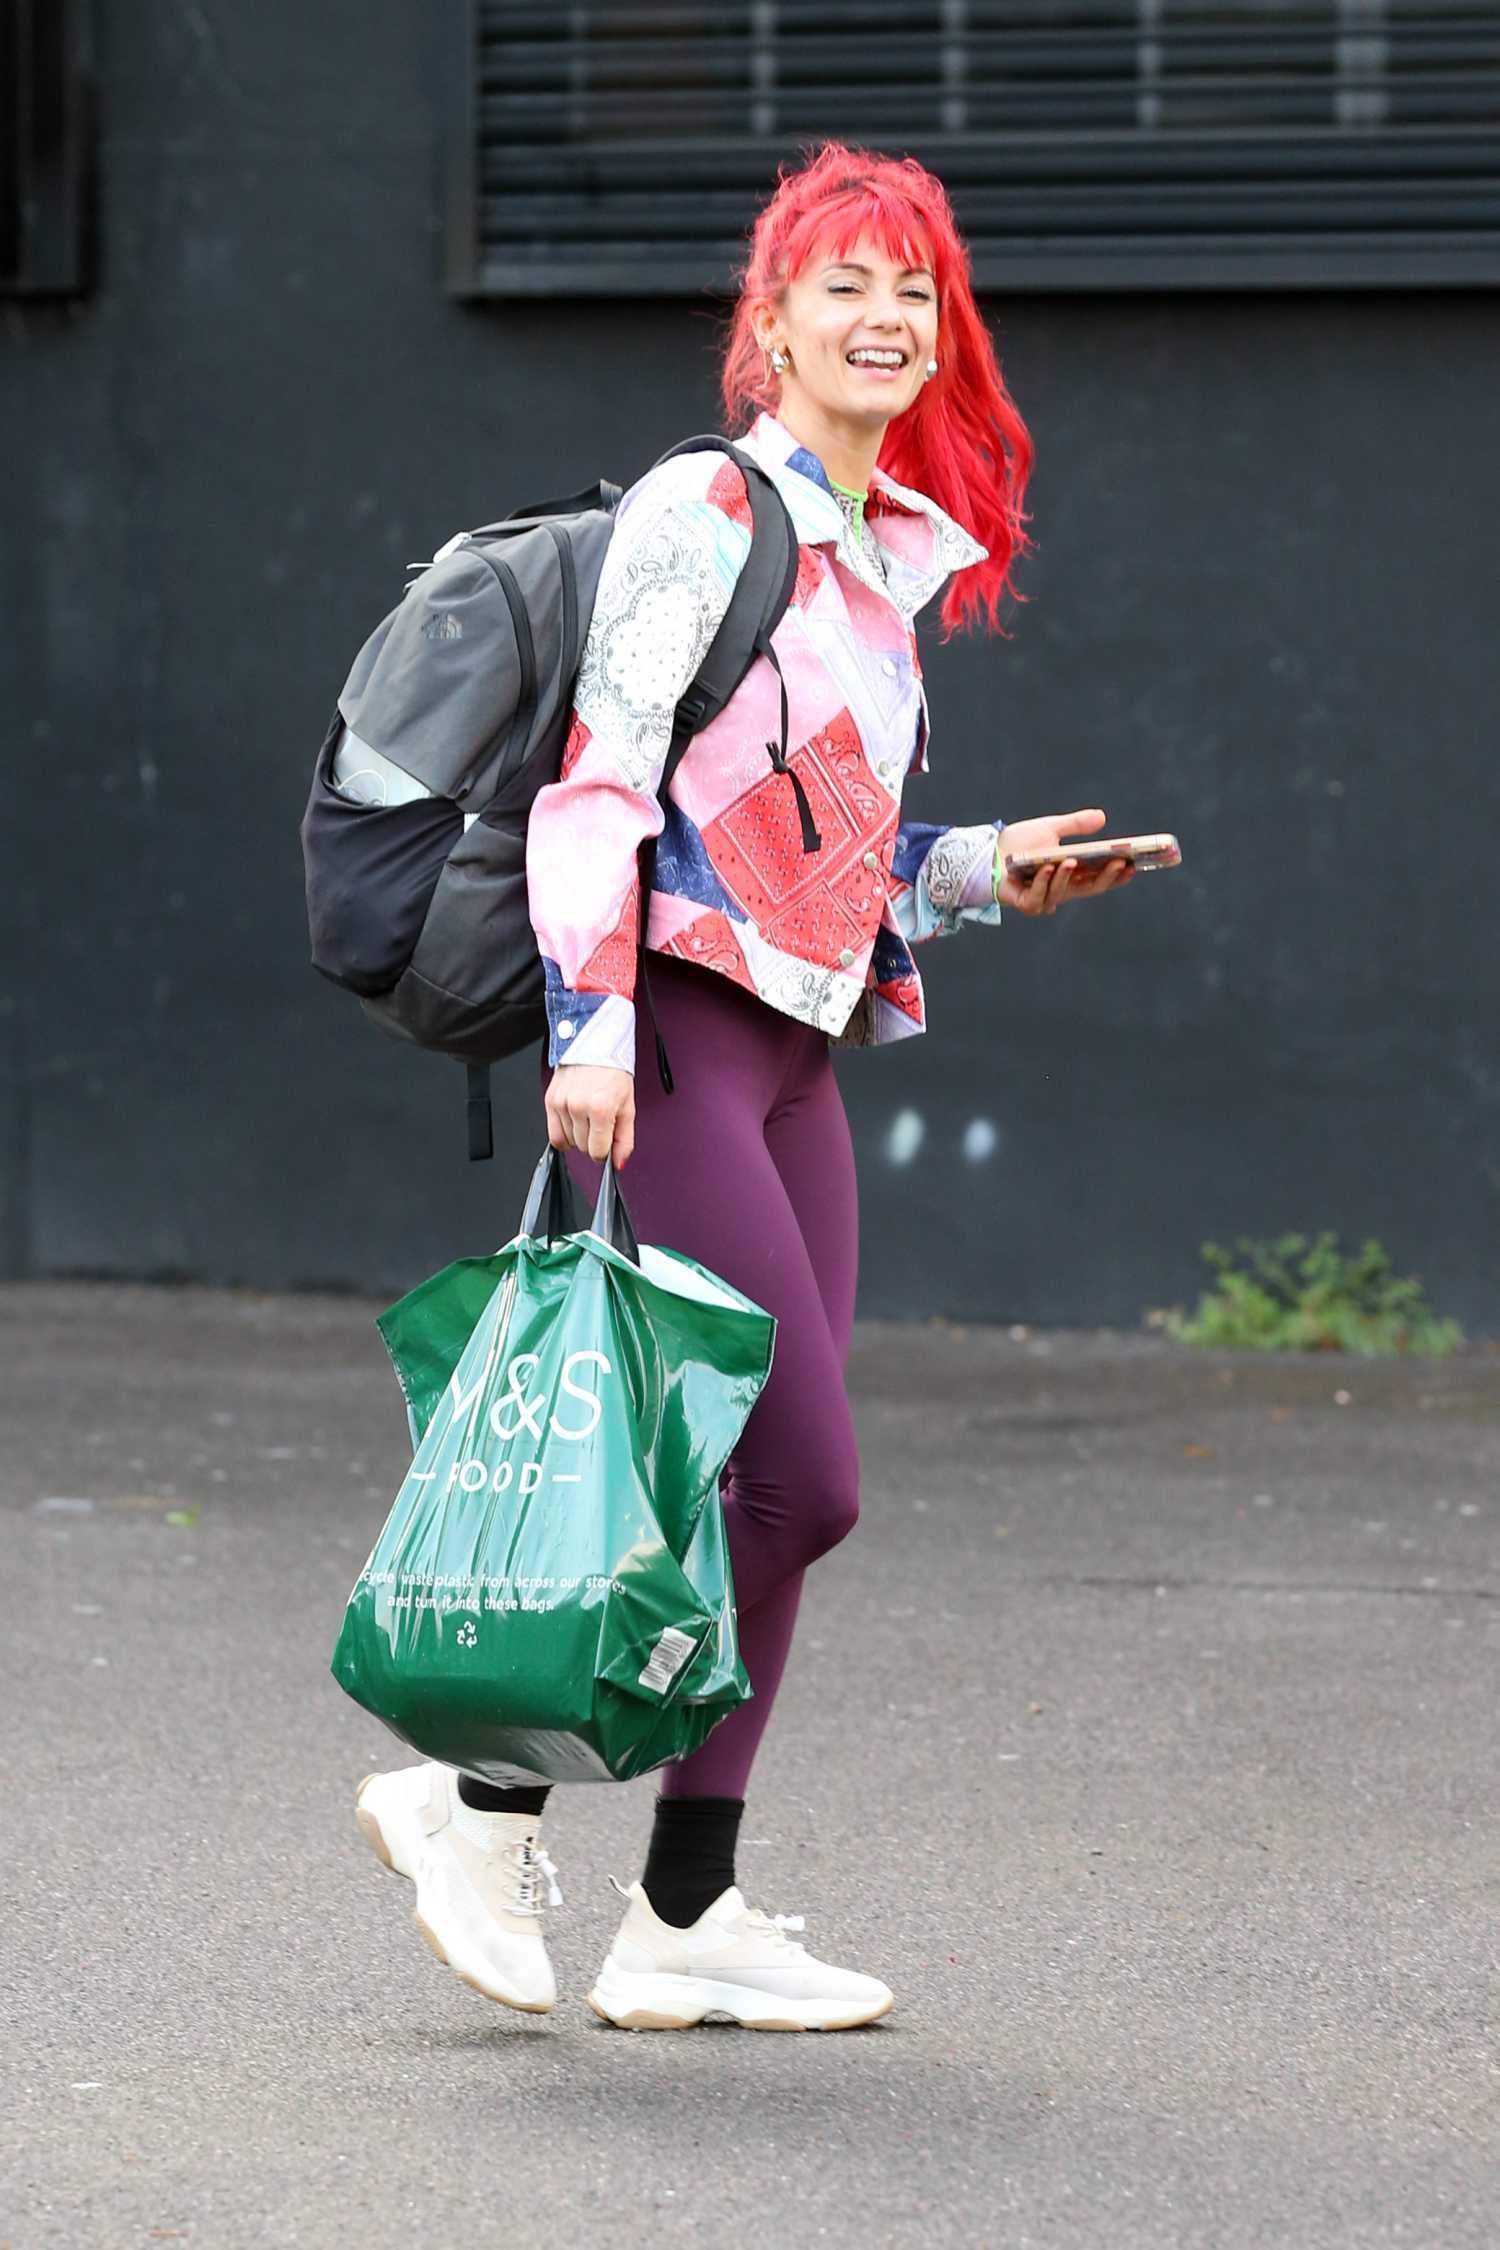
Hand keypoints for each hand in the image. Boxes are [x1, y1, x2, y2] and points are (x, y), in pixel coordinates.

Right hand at [544, 1063, 635, 1167]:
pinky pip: (554, 1134)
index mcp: (600, 1109)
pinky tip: (574, 1121)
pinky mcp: (550, 1101)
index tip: (607, 1141)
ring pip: (568, 1142)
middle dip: (593, 1141)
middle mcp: (578, 1107)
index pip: (598, 1151)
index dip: (605, 1151)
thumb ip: (624, 1139)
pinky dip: (564, 1133)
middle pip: (583, 1147)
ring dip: (579, 1136)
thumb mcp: (628, 1107)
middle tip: (600, 1122)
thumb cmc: (613, 1073)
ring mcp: (562, 1104)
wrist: (594, 1046)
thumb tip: (618, 1163)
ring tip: (588, 1116)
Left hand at [991, 808, 1136, 916]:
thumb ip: (1076, 825)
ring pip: (1063, 892)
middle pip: (1089, 889)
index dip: (1117, 875)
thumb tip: (1103, 817)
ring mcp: (1044, 899)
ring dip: (1068, 876)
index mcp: (1071, 874)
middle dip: (1106, 878)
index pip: (1099, 878)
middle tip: (1119, 864)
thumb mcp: (1051, 828)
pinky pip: (1038, 898)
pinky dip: (1043, 882)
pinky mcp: (1026, 903)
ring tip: (1072, 861)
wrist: (988, 852)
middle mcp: (1061, 889)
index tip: (1133, 865)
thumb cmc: (1019, 844)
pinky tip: (1047, 868)